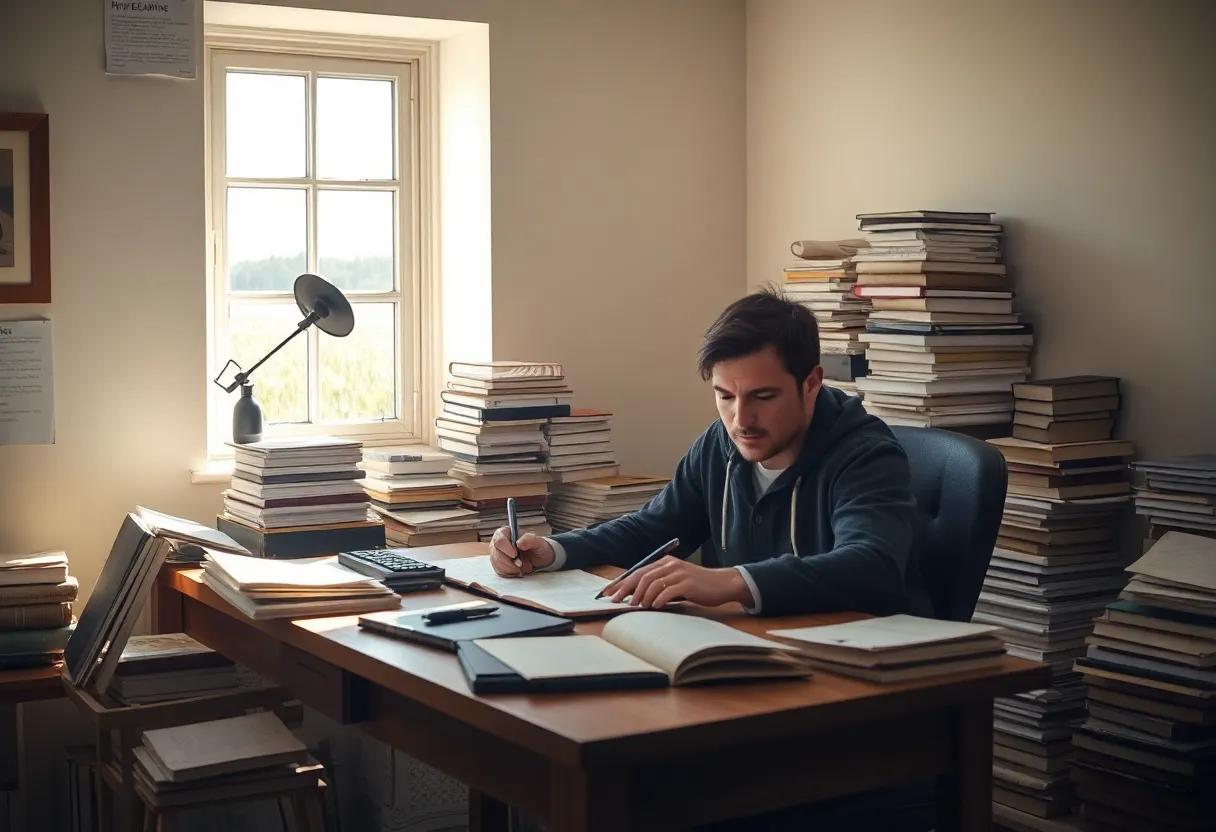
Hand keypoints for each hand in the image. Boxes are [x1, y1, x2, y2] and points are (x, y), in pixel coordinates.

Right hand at [489, 528, 554, 576]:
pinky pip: (500, 572)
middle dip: (510, 562)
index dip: (506, 549)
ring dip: (511, 568)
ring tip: (522, 566)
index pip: (499, 540)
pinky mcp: (498, 566)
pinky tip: (518, 569)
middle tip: (521, 564)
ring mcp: (497, 555)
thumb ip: (530, 540)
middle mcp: (498, 543)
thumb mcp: (538, 542)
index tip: (515, 555)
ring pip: (497, 564)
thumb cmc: (538, 548)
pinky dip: (510, 573)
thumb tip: (519, 543)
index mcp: (505, 533)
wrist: (539, 558)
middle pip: (496, 554)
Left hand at [607, 556, 753, 609]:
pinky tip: (655, 607)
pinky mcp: (688, 583)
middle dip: (626, 590)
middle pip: (641, 576)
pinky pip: (668, 591)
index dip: (621, 582)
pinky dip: (659, 600)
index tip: (608, 593)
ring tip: (638, 607)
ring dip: (642, 597)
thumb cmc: (697, 586)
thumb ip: (658, 586)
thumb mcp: (675, 583)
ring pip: (652, 583)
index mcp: (664, 562)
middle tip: (616, 602)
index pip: (637, 571)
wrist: (723, 584)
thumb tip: (636, 598)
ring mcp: (679, 573)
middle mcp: (670, 565)